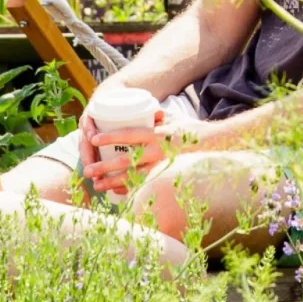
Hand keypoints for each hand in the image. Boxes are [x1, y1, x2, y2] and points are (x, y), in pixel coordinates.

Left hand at [83, 112, 213, 196]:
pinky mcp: (165, 177)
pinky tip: (115, 191)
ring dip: (112, 182)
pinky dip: (129, 189)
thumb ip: (155, 115)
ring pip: (133, 177)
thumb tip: (139, 109)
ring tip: (96, 185)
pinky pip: (144, 186)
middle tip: (88, 170)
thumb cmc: (190, 129)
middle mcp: (158, 151)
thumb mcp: (172, 117)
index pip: (129, 134)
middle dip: (105, 166)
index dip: (110, 137)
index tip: (93, 139)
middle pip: (126, 160)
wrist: (214, 146)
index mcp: (157, 133)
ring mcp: (162, 167)